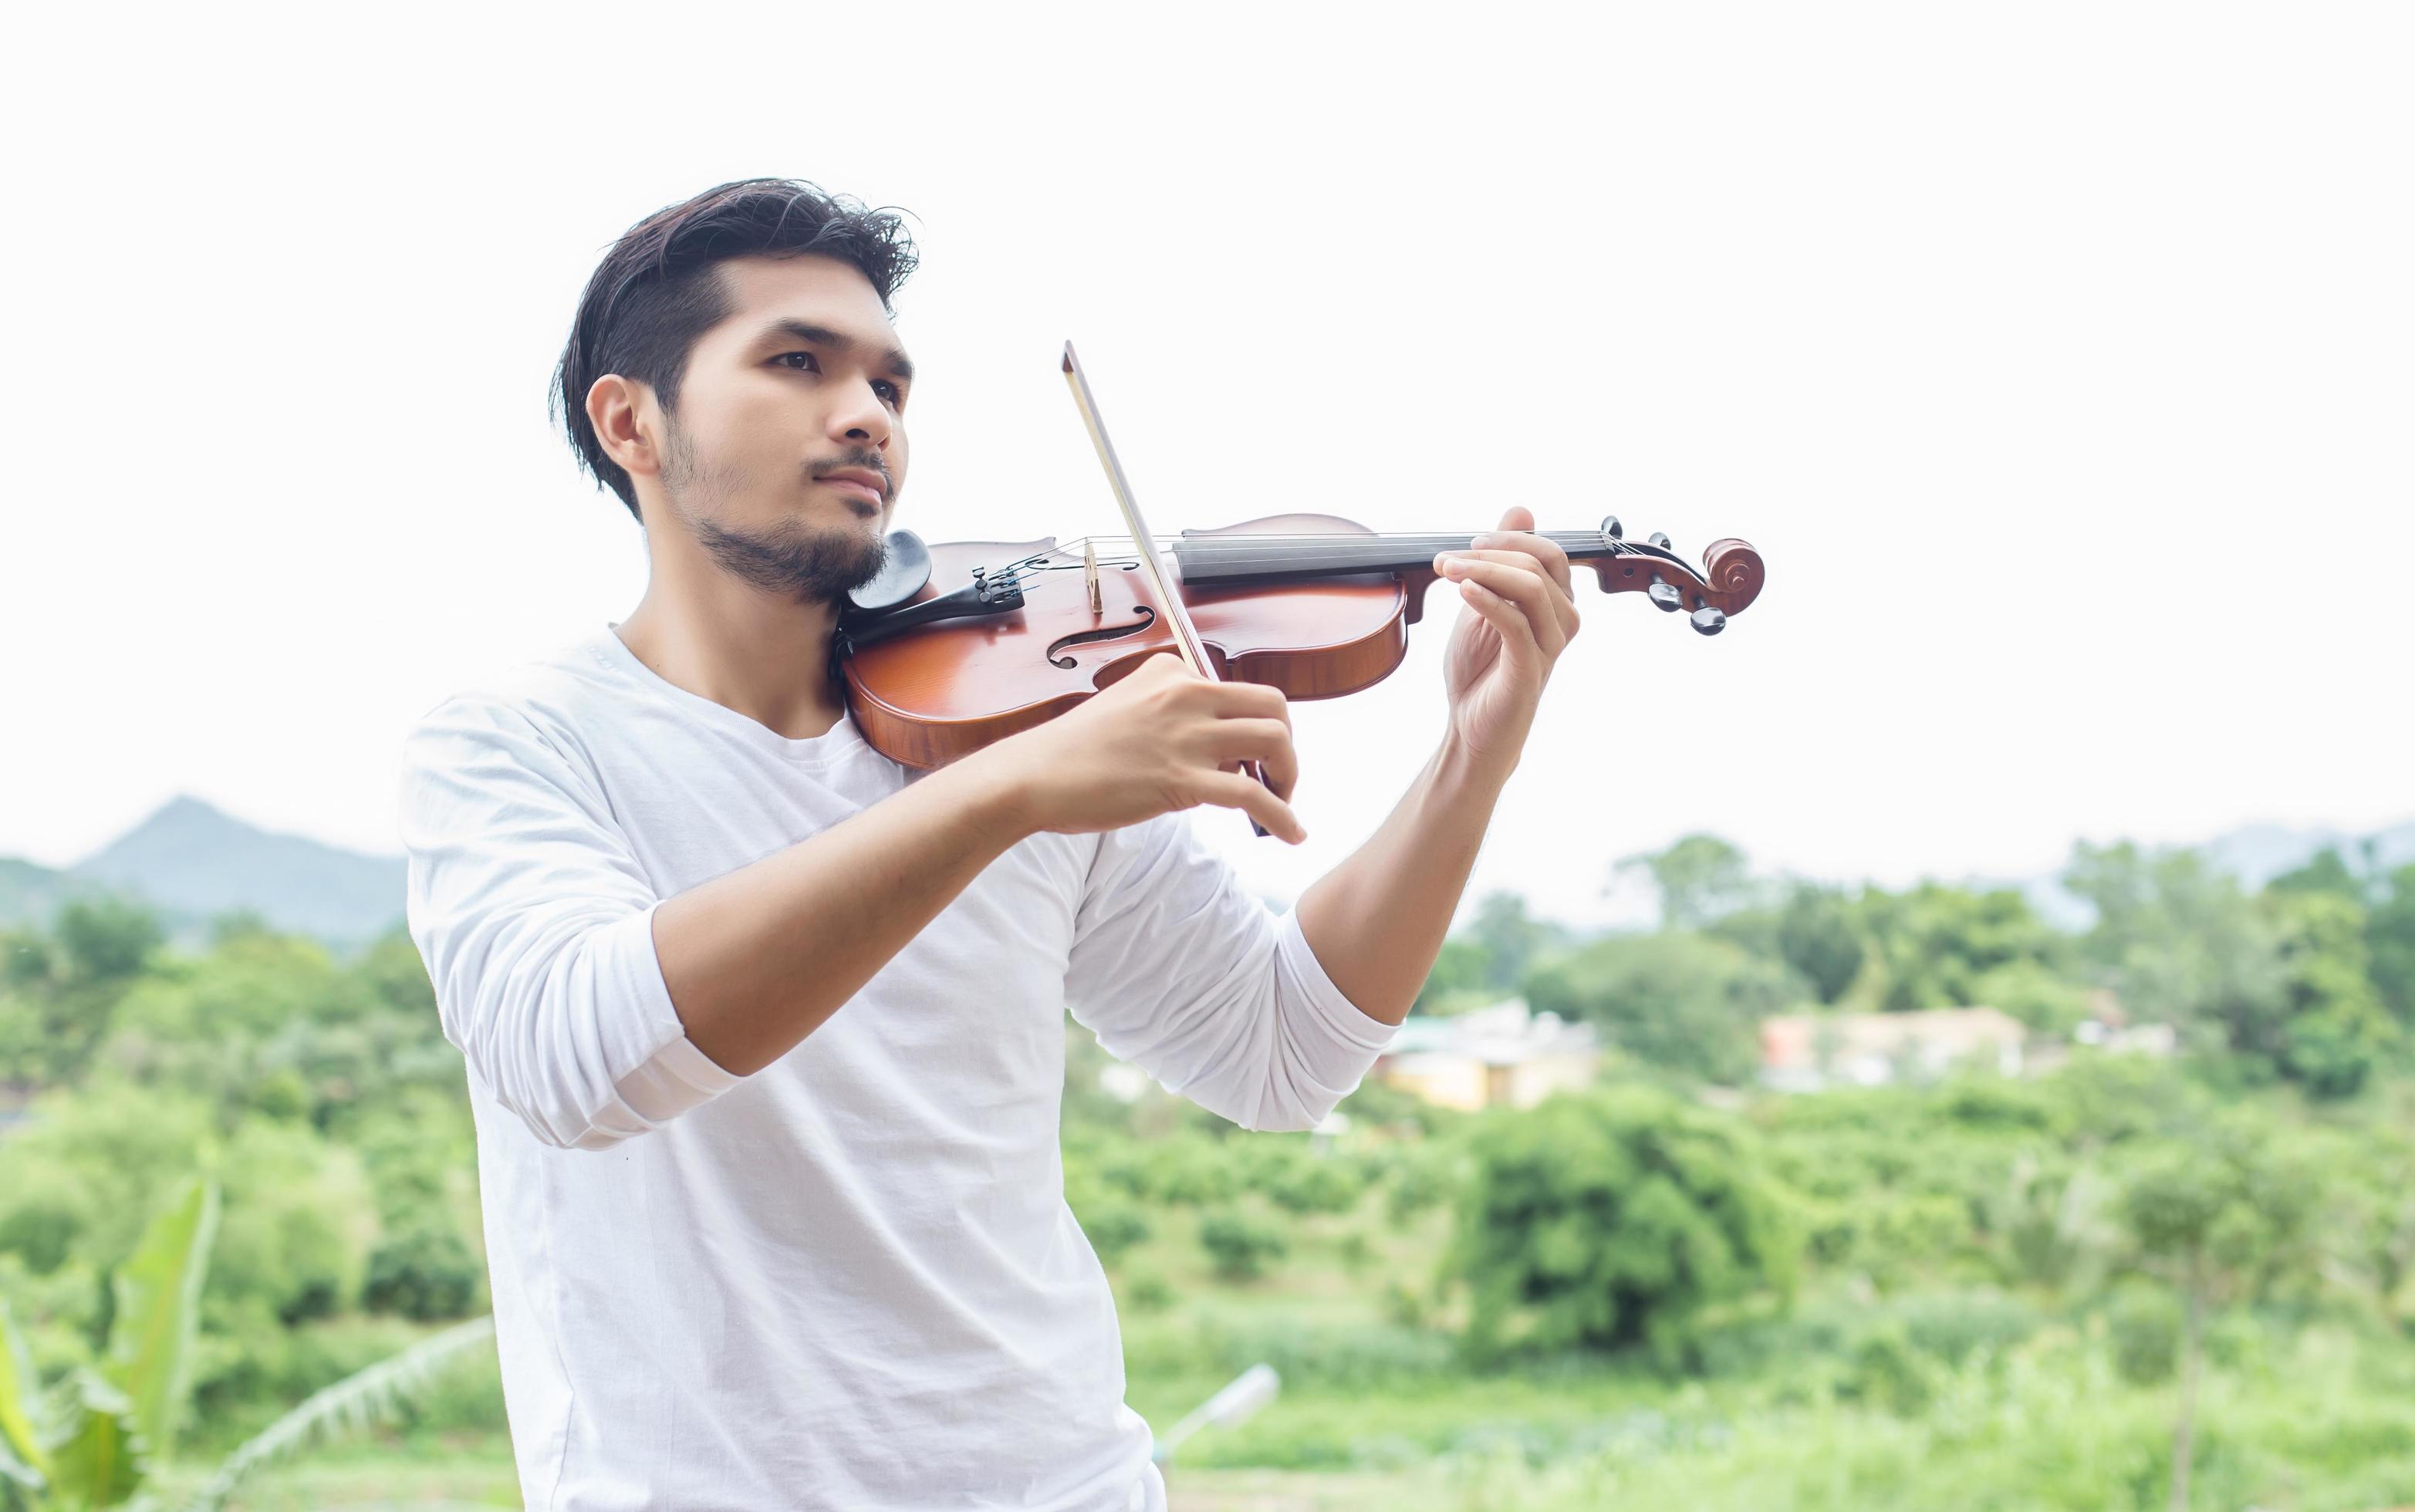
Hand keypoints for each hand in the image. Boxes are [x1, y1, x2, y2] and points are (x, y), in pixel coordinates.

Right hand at [973, 652, 1306, 842]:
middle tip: (1278, 775)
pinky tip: (1292, 833)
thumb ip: (1168, 715)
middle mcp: (1185, 693)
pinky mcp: (1181, 779)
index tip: (1245, 757)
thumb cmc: (1071, 751)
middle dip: (1287, 742)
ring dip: (1289, 775)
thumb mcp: (1125, 707)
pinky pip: (1253, 795)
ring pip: (1273, 740)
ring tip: (1283, 802)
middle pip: (1273, 705)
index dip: (1250, 726)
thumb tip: (1209, 749)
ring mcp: (1185, 735)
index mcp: (1171, 672)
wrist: (1033, 776)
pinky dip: (1283, 816)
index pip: (1237, 691)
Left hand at [1434, 505, 1579, 771]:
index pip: (1549, 553)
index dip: (1509, 540)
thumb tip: (1521, 511)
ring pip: (1532, 589)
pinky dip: (1488, 600)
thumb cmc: (1480, 669)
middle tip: (1446, 559)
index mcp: (1555, 604)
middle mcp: (1562, 622)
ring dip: (1484, 572)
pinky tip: (1463, 591)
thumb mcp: (1485, 602)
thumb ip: (1502, 561)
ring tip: (1447, 571)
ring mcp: (1549, 647)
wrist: (1471, 727)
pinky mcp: (1529, 670)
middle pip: (1542, 566)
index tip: (1467, 545)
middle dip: (1491, 554)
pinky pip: (1516, 624)